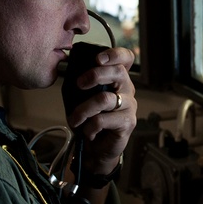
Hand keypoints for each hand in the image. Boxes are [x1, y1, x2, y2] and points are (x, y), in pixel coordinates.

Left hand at [64, 45, 136, 175]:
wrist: (97, 149)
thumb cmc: (90, 121)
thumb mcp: (82, 99)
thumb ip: (82, 85)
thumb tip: (73, 75)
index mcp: (118, 80)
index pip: (126, 58)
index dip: (114, 54)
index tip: (97, 58)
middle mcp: (128, 90)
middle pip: (118, 72)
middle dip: (95, 75)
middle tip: (79, 84)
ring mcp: (129, 106)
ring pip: (105, 99)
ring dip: (83, 110)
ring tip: (75, 119)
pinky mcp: (128, 123)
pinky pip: (103, 120)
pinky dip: (89, 127)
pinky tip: (88, 132)